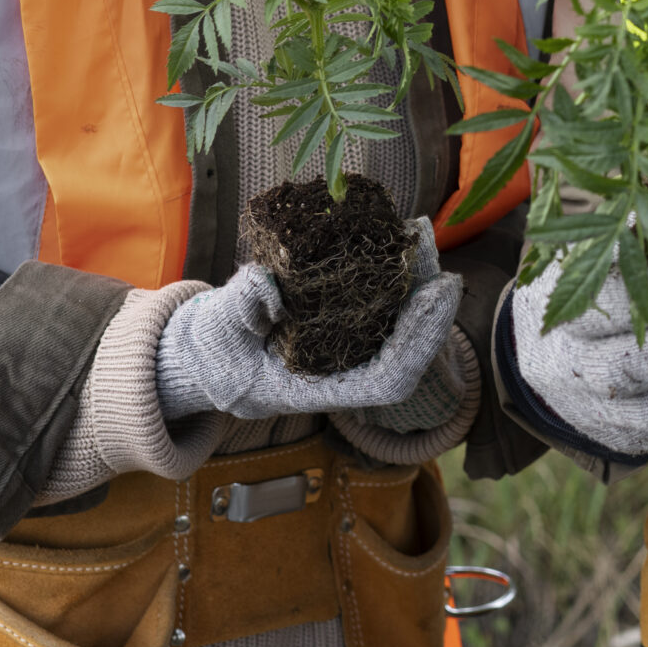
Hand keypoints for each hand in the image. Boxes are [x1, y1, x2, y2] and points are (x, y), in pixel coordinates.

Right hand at [157, 219, 461, 419]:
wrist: (202, 355)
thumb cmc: (210, 349)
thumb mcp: (216, 328)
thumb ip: (240, 306)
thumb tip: (270, 284)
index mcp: (312, 392)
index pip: (383, 381)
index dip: (415, 346)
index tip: (435, 300)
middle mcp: (335, 378)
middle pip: (402, 358)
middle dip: (428, 319)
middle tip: (445, 276)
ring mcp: (340, 358)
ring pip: (395, 336)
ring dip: (416, 297)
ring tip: (428, 254)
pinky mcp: (337, 334)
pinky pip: (378, 317)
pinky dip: (395, 288)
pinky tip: (401, 255)